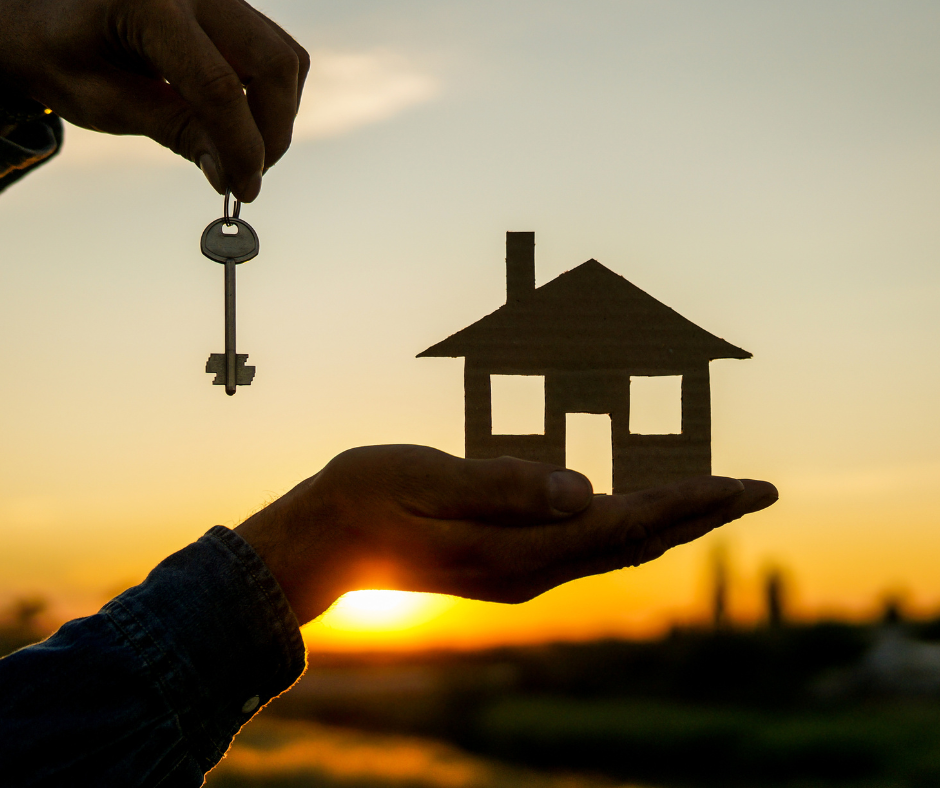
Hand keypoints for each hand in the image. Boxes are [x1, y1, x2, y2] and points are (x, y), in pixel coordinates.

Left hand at [0, 0, 308, 200]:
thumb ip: (174, 131)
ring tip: (245, 151)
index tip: (243, 190)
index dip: (241, 148)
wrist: (44, 12)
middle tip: (248, 174)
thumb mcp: (105, 103)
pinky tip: (242, 121)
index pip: (219, 87)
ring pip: (285, 58)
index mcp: (148, 6)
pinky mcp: (230, 7)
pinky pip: (275, 50)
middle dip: (273, 132)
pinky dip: (271, 95)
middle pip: (273, 65)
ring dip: (278, 115)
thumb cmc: (60, 54)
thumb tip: (230, 174)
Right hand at [235, 445, 777, 624]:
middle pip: (633, 539)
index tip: (741, 485)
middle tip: (757, 490)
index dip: (685, 502)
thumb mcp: (427, 481)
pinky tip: (641, 512)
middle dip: (698, 513)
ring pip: (615, 545)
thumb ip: (502, 487)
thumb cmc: (366, 499)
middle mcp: (528, 569)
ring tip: (715, 498)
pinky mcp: (508, 561)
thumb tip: (582, 489)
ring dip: (670, 521)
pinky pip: (586, 544)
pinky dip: (629, 525)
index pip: (620, 523)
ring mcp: (518, 570)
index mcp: (513, 549)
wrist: (322, 544)